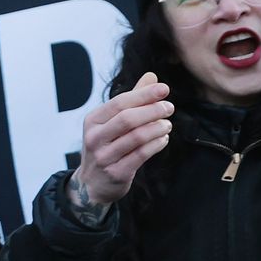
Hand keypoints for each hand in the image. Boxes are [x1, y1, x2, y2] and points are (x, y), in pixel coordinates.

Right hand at [69, 72, 174, 213]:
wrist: (91, 184)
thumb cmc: (105, 146)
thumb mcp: (111, 122)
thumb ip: (132, 99)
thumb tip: (152, 77)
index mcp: (93, 120)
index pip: (120, 102)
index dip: (143, 94)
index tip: (164, 89)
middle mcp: (95, 137)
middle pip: (127, 118)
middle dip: (152, 110)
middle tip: (169, 107)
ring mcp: (104, 156)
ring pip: (136, 137)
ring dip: (157, 128)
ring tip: (168, 124)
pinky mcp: (116, 173)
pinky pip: (141, 155)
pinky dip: (156, 145)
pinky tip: (164, 139)